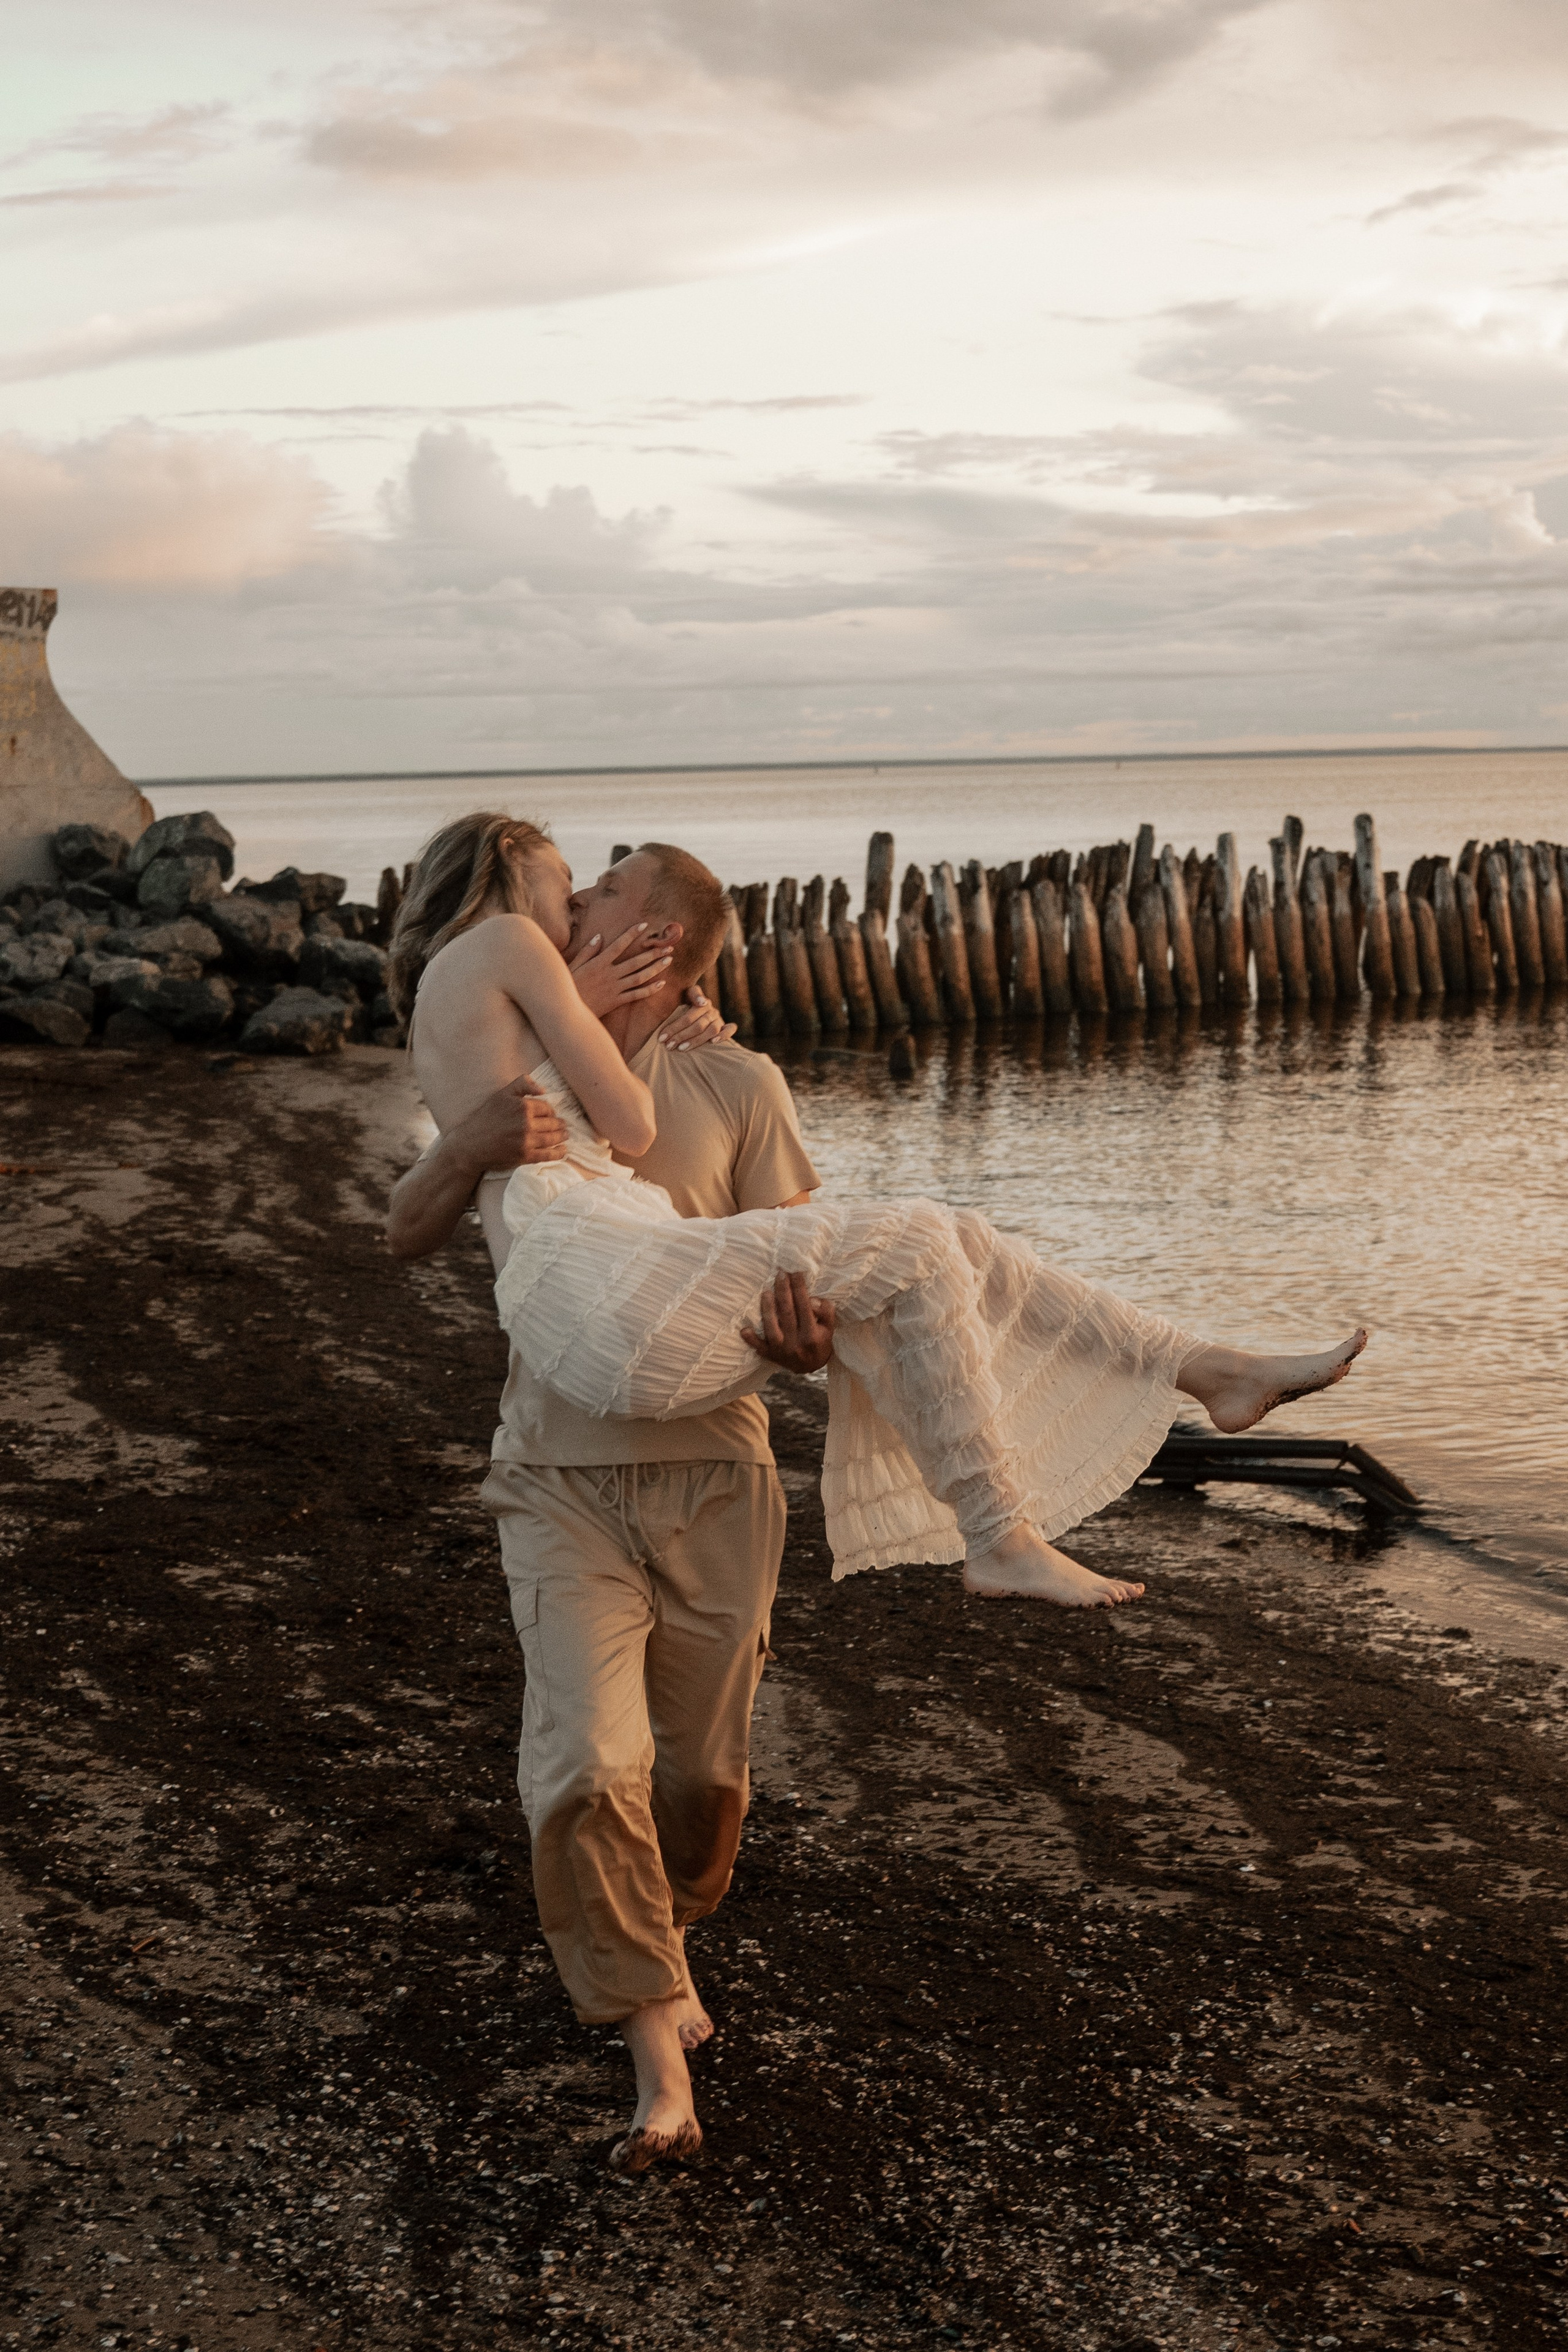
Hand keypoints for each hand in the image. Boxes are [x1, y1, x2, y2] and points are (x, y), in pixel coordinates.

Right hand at [448, 1074, 567, 1176]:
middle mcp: (527, 1123)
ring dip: (562, 1137)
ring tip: (565, 1135)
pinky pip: (547, 1155)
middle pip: (552, 1123)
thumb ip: (522, 1084)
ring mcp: (526, 1141)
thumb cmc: (485, 1118)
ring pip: (552, 1138)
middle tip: (563, 1126)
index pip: (547, 1108)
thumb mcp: (501, 1094)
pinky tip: (563, 1151)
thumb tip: (543, 1090)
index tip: (552, 1115)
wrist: (470, 1144)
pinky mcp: (525, 1156)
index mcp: (523, 1106)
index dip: (551, 1112)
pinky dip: (558, 1153)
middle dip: (559, 1124)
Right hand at [569, 922, 675, 1017]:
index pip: (619, 945)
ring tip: (668, 960)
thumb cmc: (568, 985)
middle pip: (636, 961)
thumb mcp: (574, 965)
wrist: (567, 1010)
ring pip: (639, 977)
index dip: (631, 934)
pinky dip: (649, 990)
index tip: (644, 925)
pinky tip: (661, 984)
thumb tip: (599, 936)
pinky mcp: (616, 1001)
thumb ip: (588, 951)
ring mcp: (614, 988)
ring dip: (656, 968)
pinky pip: (636, 995)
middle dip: (653, 953)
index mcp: (599, 962)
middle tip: (669, 946)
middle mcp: (610, 974)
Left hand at [658, 985, 735, 1052]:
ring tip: (682, 1048)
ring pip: (712, 1030)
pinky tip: (713, 1042)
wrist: (696, 1013)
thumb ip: (689, 998)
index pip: (688, 1017)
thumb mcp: (680, 999)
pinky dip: (724, 1035)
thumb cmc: (683, 1008)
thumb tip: (702, 1002)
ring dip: (697, 1040)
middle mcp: (711, 1010)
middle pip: (698, 1025)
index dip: (674, 1028)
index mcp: (700, 1002)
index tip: (662, 1038)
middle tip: (669, 1046)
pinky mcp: (725, 1026)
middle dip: (681, 1036)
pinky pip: (730, 1029)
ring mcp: (719, 1018)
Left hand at [740, 1272, 836, 1374]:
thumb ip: (825, 1311)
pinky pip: (759, 1347)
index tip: (795, 1272)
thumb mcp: (830, 1327)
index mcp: (812, 1335)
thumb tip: (812, 1300)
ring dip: (767, 1309)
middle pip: (787, 1313)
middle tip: (780, 1274)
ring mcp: (781, 1350)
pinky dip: (751, 1339)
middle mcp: (796, 1343)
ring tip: (766, 1292)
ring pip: (772, 1328)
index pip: (805, 1307)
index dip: (799, 1288)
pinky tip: (744, 1329)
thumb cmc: (820, 1341)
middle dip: (783, 1292)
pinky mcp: (771, 1355)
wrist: (811, 1367)